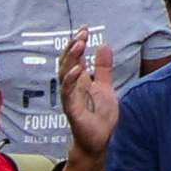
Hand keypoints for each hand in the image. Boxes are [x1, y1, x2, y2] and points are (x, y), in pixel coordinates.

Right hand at [58, 30, 122, 157]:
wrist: (100, 141)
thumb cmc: (100, 116)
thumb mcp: (105, 87)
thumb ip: (103, 68)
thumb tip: (103, 45)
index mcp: (80, 81)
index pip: (74, 57)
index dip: (77, 42)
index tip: (84, 28)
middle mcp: (72, 87)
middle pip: (67, 62)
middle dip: (72, 46)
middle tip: (81, 33)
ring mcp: (70, 98)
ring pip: (64, 74)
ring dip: (71, 58)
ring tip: (79, 44)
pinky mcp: (72, 110)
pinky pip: (68, 93)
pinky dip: (71, 80)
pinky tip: (77, 69)